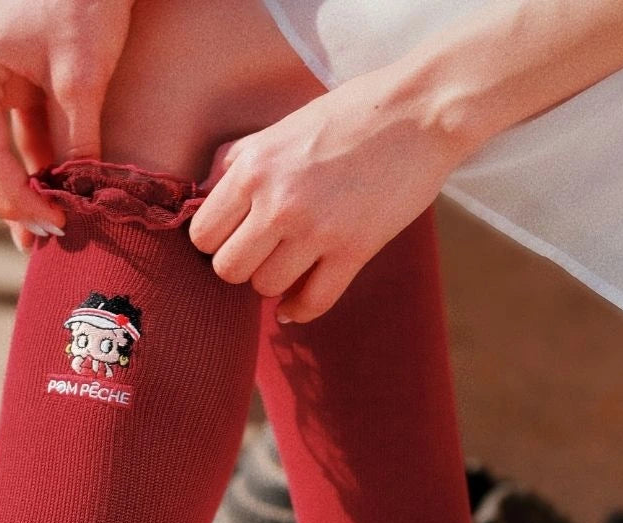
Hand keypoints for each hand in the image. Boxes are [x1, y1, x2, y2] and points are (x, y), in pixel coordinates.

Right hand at [0, 0, 134, 251]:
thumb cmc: (85, 2)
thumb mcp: (83, 77)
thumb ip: (77, 141)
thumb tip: (79, 200)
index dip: (16, 196)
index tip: (52, 224)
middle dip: (2, 201)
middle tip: (36, 238)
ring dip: (13, 190)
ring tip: (42, 230)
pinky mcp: (10, 84)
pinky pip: (12, 138)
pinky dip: (30, 168)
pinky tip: (52, 198)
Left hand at [189, 69, 468, 321]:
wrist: (421, 112)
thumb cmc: (351, 114)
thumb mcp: (283, 126)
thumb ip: (240, 159)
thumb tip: (202, 193)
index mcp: (255, 166)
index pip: (203, 233)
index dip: (215, 240)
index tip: (234, 236)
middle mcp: (279, 201)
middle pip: (228, 269)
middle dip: (241, 266)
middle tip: (260, 253)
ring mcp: (317, 229)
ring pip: (266, 288)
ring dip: (274, 281)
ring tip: (289, 261)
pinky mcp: (353, 250)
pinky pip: (312, 302)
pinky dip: (299, 310)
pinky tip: (296, 304)